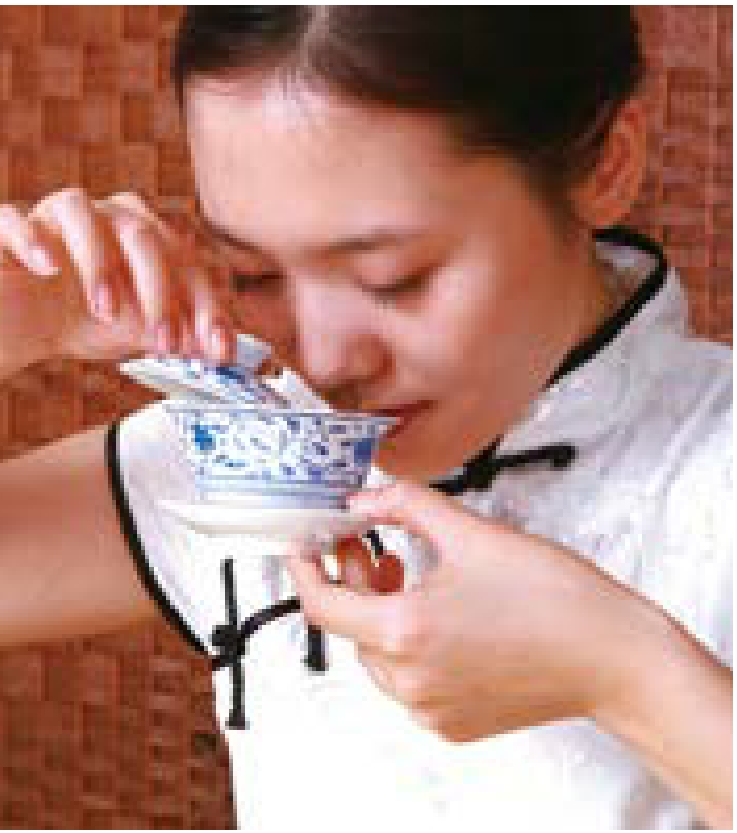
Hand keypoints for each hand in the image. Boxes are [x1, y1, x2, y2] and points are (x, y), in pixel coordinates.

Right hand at [0, 189, 238, 375]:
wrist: (21, 321)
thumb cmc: (85, 318)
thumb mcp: (137, 334)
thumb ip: (178, 337)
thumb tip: (221, 351)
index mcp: (145, 238)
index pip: (184, 263)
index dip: (204, 306)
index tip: (216, 348)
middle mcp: (104, 217)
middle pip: (141, 235)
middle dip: (159, 293)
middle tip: (166, 342)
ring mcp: (56, 217)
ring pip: (82, 212)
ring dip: (99, 263)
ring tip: (105, 312)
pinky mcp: (7, 226)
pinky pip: (14, 218)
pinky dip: (32, 239)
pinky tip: (47, 268)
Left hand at [286, 480, 639, 742]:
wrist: (611, 655)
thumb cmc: (554, 599)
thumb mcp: (470, 532)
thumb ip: (405, 505)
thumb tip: (366, 499)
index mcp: (406, 632)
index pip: (321, 605)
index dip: (304, 570)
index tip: (304, 548)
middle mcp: (411, 680)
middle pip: (352, 627)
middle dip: (353, 581)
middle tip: (369, 545)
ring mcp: (430, 709)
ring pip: (378, 654)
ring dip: (381, 611)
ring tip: (405, 574)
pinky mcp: (452, 723)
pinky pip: (408, 681)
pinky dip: (408, 644)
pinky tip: (436, 613)